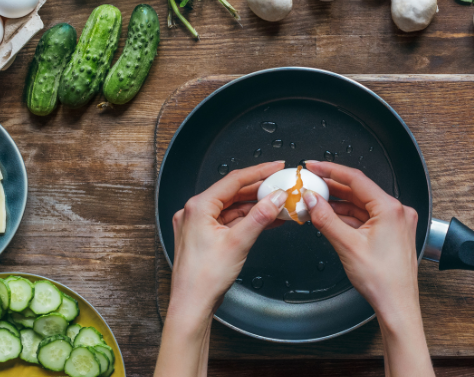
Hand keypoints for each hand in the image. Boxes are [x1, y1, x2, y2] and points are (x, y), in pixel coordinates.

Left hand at [169, 161, 286, 316]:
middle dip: (259, 190)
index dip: (259, 172)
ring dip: (256, 206)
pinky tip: (266, 219)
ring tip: (279, 204)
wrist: (192, 305)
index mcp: (198, 207)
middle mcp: (195, 212)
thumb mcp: (238, 242)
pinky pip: (230, 221)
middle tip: (281, 185)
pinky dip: (248, 220)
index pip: (234, 180)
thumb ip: (260, 216)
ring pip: (233, 208)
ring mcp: (199, 225)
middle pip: (233, 193)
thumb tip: (275, 198)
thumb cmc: (203, 278)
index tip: (276, 167)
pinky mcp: (204, 237)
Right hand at [303, 161, 433, 375]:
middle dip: (333, 187)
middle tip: (310, 181)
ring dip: (339, 203)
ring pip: (362, 204)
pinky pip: (366, 217)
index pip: (356, 179)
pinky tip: (331, 216)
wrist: (397, 305)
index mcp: (391, 208)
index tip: (314, 166)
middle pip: (359, 190)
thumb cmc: (382, 281)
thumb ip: (326, 218)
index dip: (331, 170)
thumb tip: (312, 200)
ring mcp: (396, 222)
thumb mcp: (347, 245)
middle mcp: (397, 211)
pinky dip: (348, 216)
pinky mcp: (392, 233)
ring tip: (315, 201)